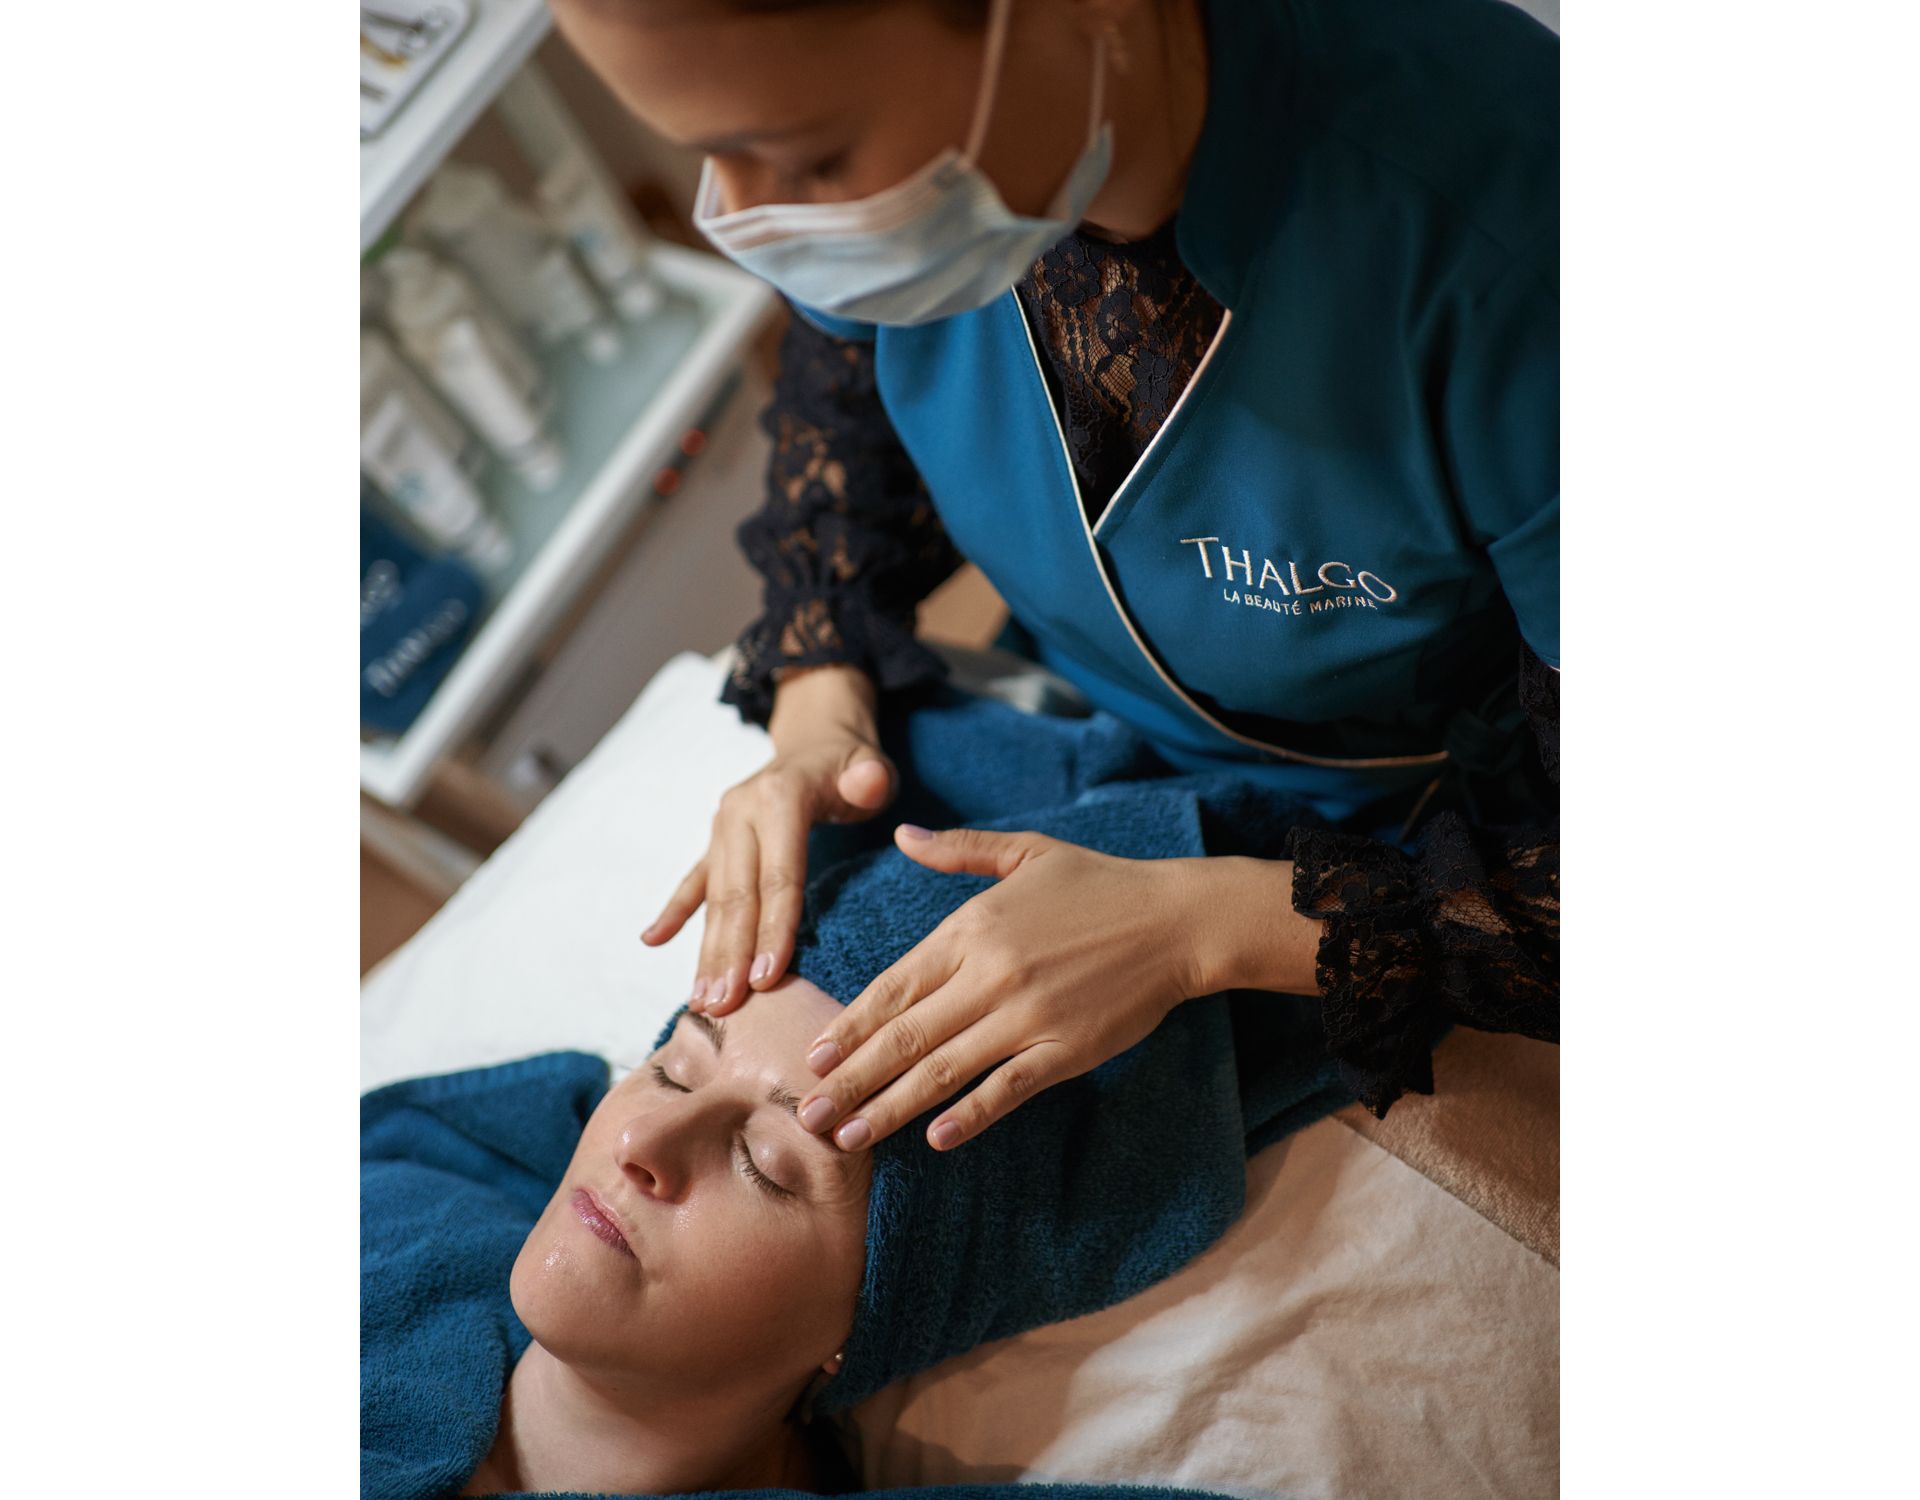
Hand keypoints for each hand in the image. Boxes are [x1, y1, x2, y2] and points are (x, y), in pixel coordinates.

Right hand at [643, 665, 895, 1013]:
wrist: (815, 741)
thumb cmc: (850, 766)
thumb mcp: (870, 764)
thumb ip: (870, 776)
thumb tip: (866, 782)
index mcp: (779, 797)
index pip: (779, 875)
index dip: (774, 928)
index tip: (767, 979)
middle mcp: (741, 811)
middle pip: (739, 894)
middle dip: (731, 954)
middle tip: (725, 1006)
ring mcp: (723, 827)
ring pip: (715, 897)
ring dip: (707, 950)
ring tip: (702, 1000)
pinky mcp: (716, 841)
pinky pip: (694, 881)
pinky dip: (674, 913)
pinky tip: (652, 941)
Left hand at [793, 825, 1235, 1153]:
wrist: (1178, 919)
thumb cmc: (1100, 883)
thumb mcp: (1025, 851)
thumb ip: (958, 849)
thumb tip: (902, 834)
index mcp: (972, 927)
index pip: (893, 986)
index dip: (850, 1026)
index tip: (812, 1058)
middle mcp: (991, 974)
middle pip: (905, 1035)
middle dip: (851, 1079)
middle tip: (808, 1115)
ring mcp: (1028, 1015)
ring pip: (943, 1070)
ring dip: (889, 1106)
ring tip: (849, 1136)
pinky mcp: (1065, 1049)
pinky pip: (1006, 1089)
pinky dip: (968, 1116)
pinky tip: (934, 1139)